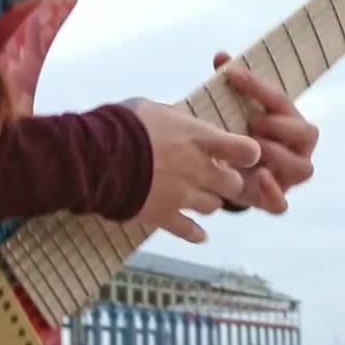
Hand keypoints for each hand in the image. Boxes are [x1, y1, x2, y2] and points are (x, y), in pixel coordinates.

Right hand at [127, 99, 261, 242]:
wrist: (97, 158)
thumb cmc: (122, 126)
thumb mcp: (152, 109)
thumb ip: (174, 117)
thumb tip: (179, 119)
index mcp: (199, 139)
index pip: (245, 151)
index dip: (248, 154)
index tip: (242, 154)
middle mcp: (198, 169)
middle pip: (233, 184)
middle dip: (227, 181)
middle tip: (215, 175)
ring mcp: (183, 196)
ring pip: (214, 207)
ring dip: (209, 201)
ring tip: (197, 196)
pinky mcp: (164, 216)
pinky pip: (189, 231)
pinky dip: (195, 233)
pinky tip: (199, 235)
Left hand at [214, 51, 319, 213]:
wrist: (224, 174)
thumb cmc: (234, 134)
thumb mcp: (230, 110)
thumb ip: (229, 86)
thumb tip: (222, 56)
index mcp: (289, 122)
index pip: (282, 101)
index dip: (259, 87)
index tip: (233, 74)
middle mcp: (297, 149)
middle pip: (308, 134)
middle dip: (280, 125)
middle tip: (253, 121)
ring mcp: (289, 177)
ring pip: (302, 169)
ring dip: (277, 155)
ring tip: (253, 148)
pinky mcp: (273, 200)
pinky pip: (282, 204)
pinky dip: (273, 193)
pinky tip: (258, 177)